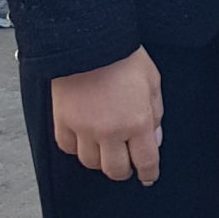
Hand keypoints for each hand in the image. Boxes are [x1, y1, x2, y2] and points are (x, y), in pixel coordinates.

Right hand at [52, 47, 163, 184]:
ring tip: (106, 149)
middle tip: (127, 163)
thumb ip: (155, 114)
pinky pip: (69, 148)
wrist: (88, 40)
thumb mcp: (152, 82)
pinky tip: (85, 139)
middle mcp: (110, 131)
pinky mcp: (62, 122)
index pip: (146, 161)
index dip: (148, 174)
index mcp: (137, 122)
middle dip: (125, 170)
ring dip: (101, 160)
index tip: (148, 177)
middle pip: (116, 170)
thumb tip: (154, 139)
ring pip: (91, 163)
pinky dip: (78, 148)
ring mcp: (84, 128)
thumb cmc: (124, 57)